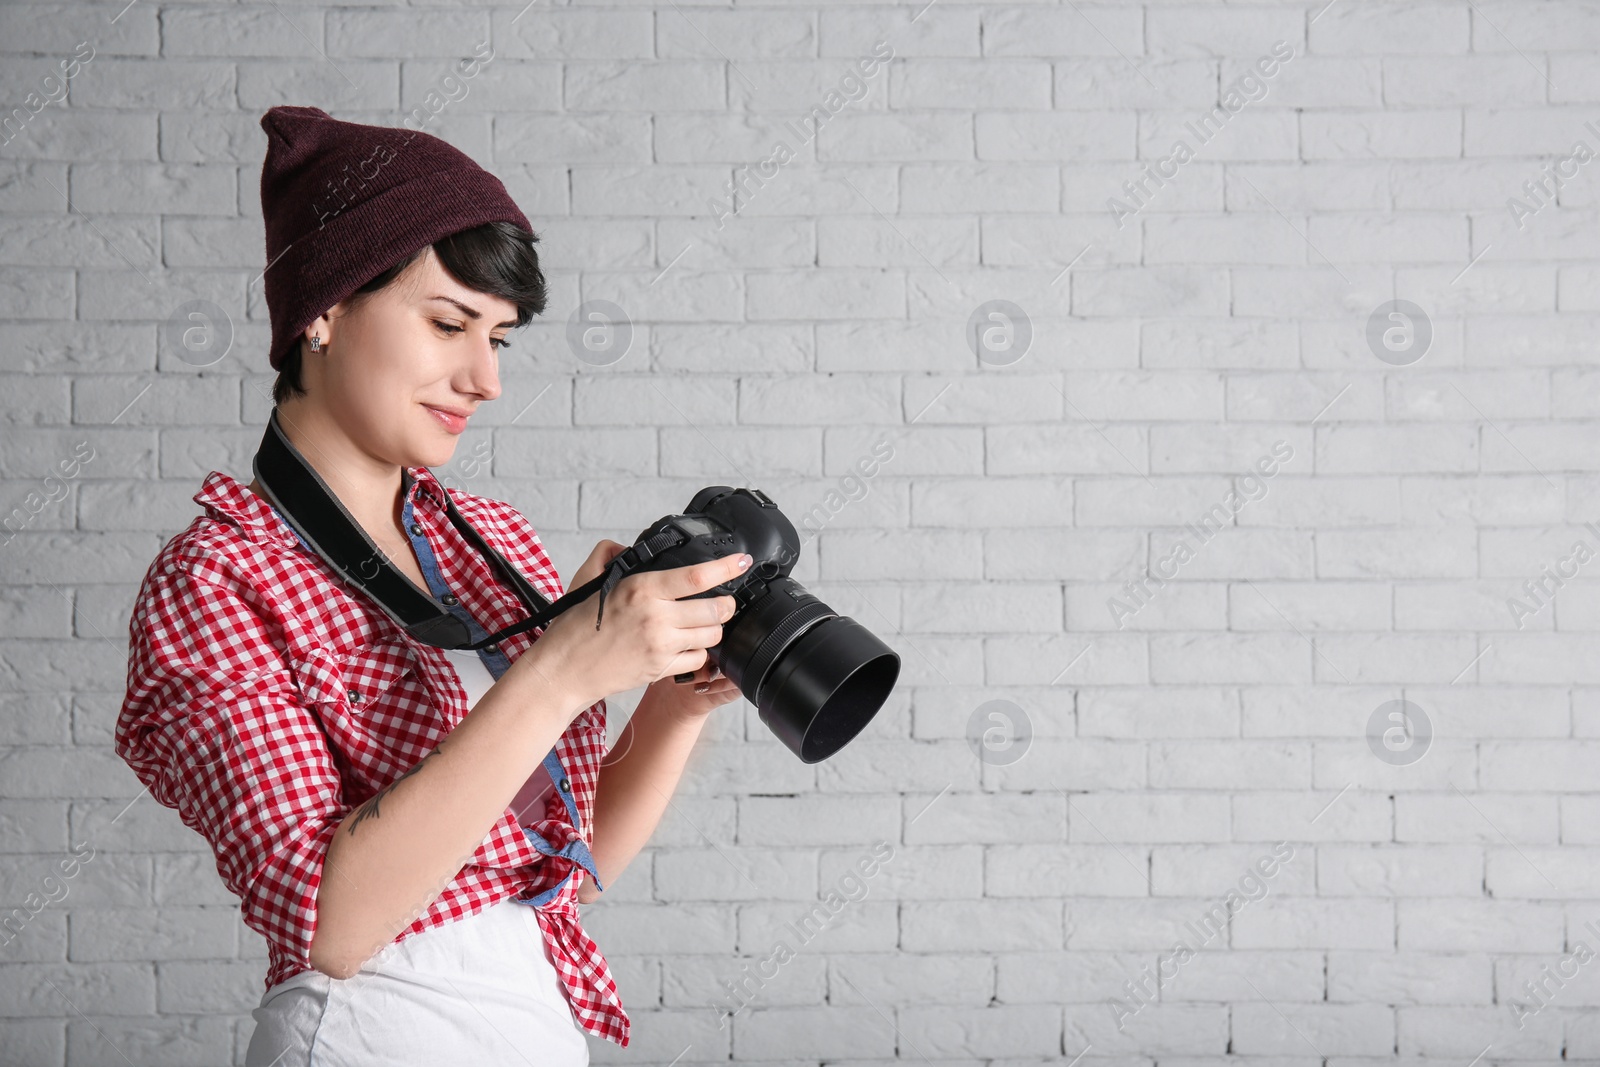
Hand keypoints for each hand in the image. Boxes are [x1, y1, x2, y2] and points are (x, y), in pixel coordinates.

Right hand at [532, 542, 751, 711]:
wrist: (563, 670)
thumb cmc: (574, 626)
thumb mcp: (588, 579)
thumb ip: (609, 554)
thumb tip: (627, 548)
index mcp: (641, 589)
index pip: (697, 577)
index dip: (726, 568)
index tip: (742, 561)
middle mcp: (655, 617)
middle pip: (715, 610)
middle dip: (727, 605)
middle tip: (724, 601)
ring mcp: (660, 646)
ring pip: (712, 636)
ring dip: (714, 629)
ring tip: (705, 624)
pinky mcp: (660, 669)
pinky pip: (698, 660)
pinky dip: (699, 653)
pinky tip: (688, 646)